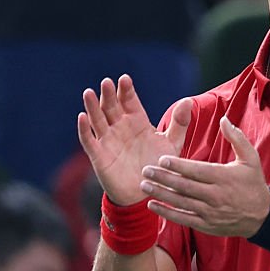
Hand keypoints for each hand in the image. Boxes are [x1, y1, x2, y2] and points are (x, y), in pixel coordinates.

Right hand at [78, 75, 191, 205]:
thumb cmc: (158, 165)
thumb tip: (188, 100)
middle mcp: (121, 128)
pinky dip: (85, 130)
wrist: (146, 191)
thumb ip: (180, 123)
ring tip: (89, 93)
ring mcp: (108, 141)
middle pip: (112, 107)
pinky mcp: (99, 156)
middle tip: (107, 82)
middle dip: (109, 95)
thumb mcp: (172, 143)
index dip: (126, 91)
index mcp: (138, 122)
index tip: (124, 79)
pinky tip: (82, 117)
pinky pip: (90, 141)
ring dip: (92, 107)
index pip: (130, 102)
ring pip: (98, 120)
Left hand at [140, 117, 269, 237]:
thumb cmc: (254, 183)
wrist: (262, 215)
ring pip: (181, 202)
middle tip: (146, 170)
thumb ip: (236, 138)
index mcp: (224, 177)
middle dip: (163, 178)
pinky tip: (152, 205)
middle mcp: (215, 195)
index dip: (178, 166)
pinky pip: (183, 218)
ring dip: (161, 194)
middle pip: (185, 186)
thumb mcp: (251, 158)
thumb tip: (224, 119)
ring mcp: (210, 212)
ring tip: (144, 186)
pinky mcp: (206, 225)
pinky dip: (167, 213)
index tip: (162, 159)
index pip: (197, 170)